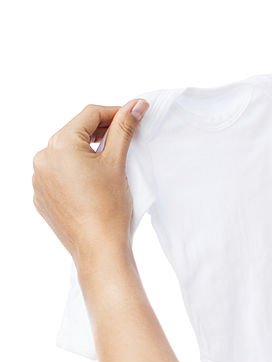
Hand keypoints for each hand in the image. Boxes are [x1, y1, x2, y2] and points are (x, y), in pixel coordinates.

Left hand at [32, 98, 148, 266]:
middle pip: (75, 134)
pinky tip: (91, 187)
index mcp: (60, 143)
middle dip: (98, 136)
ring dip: (84, 155)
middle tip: (122, 141)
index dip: (113, 113)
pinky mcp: (41, 197)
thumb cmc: (109, 209)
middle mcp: (43, 157)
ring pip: (65, 156)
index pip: (90, 115)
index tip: (131, 116)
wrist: (99, 249)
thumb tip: (135, 105)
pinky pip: (58, 177)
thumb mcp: (118, 163)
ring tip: (106, 169)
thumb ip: (124, 129)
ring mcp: (38, 179)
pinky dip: (74, 176)